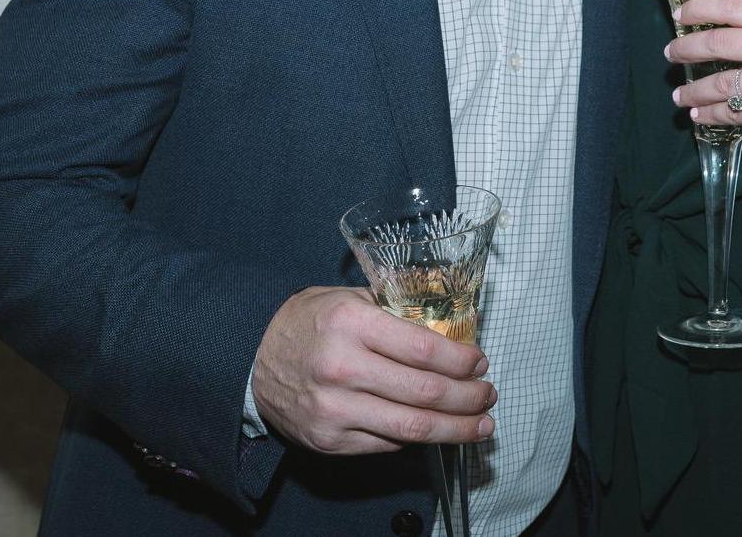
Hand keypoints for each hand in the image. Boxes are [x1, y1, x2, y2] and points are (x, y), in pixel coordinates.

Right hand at [252, 287, 496, 453]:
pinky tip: (435, 429)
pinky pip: (386, 444)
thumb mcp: (350, 298)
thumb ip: (396, 309)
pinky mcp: (328, 441)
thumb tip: (453, 324)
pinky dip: (415, 438)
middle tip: (489, 394)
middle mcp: (343, 368)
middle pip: (424, 394)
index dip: (461, 360)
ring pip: (411, 429)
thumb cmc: (309, 322)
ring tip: (480, 424)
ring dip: (455, 429)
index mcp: (352, 323)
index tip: (481, 362)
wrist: (252, 360)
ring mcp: (334, 410)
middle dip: (468, 397)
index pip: (424, 350)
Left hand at [666, 0, 741, 156]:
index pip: (730, 6)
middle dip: (685, 50)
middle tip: (671, 55)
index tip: (679, 17)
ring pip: (719, 83)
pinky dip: (710, 115)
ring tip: (680, 95)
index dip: (697, 10)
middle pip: (716, 43)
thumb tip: (713, 25)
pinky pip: (732, 113)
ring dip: (692, 90)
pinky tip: (699, 115)